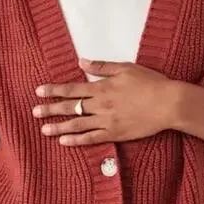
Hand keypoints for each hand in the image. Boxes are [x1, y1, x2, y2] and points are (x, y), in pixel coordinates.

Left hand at [32, 58, 178, 145]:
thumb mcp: (125, 68)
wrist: (168, 103)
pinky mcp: (114, 134)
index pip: (72, 89)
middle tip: (34, 112)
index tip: (39, 91)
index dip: (54, 90)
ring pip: (77, 125)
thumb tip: (81, 61)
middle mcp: (100, 105)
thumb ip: (101, 66)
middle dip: (50, 109)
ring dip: (58, 127)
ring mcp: (107, 121)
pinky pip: (91, 139)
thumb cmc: (150, 83)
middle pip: (70, 107)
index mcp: (102, 87)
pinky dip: (76, 140)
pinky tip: (64, 142)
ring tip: (44, 130)